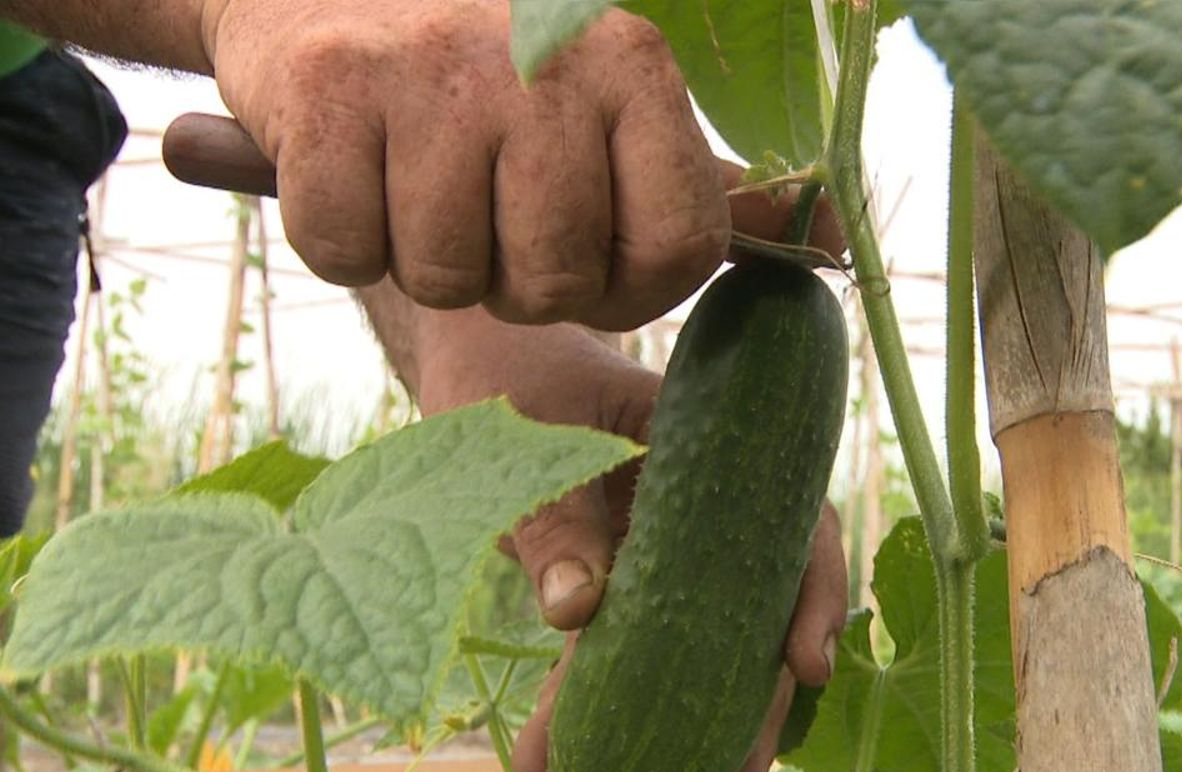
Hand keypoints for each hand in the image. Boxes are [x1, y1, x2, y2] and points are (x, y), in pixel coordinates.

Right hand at [200, 0, 799, 328]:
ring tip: (423, 186)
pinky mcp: (326, 88)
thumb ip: (708, 193)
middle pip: (556, 279)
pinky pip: (346, 250)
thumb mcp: (615, 120)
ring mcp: (432, 70)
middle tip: (489, 217)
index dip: (631, 287)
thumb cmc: (497, 95)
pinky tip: (359, 174)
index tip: (591, 251)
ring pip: (448, 276)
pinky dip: (347, 241)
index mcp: (634, 66)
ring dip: (429, 260)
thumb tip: (840, 247)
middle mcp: (543, 60)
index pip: (679, 250)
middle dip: (518, 280)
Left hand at [394, 303, 846, 771]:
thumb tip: (579, 610)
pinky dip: (607, 705)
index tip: (805, 667)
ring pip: (692, 646)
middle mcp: (705, 508)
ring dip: (680, 727)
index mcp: (713, 451)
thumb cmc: (514, 375)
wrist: (477, 359)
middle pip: (750, 612)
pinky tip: (586, 763)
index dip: (807, 598)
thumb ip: (556, 517)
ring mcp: (663, 551)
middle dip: (748, 709)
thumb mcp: (531, 438)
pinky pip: (626, 651)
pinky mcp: (617, 584)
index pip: (788, 525)